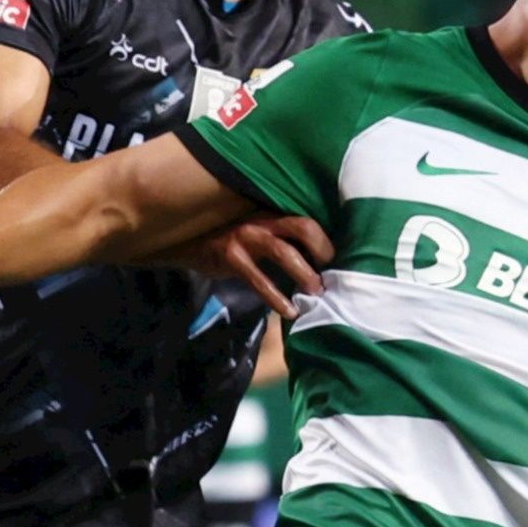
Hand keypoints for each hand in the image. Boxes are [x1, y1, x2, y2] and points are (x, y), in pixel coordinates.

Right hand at [176, 215, 334, 319]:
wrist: (190, 242)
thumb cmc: (236, 241)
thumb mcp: (261, 235)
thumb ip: (284, 241)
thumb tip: (319, 265)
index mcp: (274, 215)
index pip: (308, 222)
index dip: (326, 242)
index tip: (337, 264)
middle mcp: (264, 221)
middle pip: (303, 227)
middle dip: (322, 252)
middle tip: (330, 277)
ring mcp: (246, 236)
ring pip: (283, 252)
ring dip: (304, 274)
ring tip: (316, 294)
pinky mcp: (231, 256)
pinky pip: (259, 279)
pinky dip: (276, 298)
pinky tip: (288, 311)